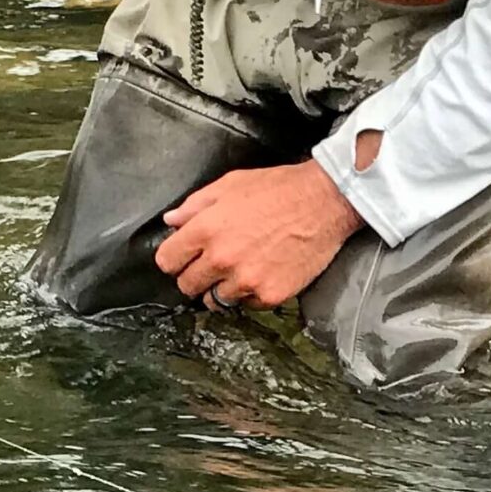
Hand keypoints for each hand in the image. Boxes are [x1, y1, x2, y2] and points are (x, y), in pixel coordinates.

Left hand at [154, 159, 363, 311]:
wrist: (323, 203)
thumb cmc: (276, 189)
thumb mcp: (227, 186)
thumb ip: (194, 206)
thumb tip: (171, 221)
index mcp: (205, 230)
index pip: (167, 261)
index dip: (173, 258)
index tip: (182, 256)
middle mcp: (221, 260)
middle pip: (187, 286)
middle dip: (193, 275)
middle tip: (208, 264)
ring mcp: (246, 281)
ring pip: (214, 301)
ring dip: (219, 289)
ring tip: (235, 271)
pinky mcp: (270, 295)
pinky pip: (246, 305)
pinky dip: (248, 295)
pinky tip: (258, 274)